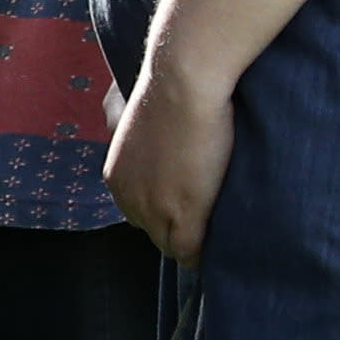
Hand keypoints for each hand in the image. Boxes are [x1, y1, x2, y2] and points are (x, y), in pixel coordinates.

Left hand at [107, 65, 235, 263]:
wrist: (182, 85)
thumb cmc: (170, 95)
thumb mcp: (145, 128)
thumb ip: (150, 154)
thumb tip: (167, 159)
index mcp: (117, 177)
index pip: (138, 215)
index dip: (165, 216)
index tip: (188, 213)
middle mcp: (127, 196)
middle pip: (152, 232)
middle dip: (176, 230)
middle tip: (208, 224)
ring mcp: (153, 207)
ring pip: (170, 246)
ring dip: (191, 243)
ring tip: (218, 236)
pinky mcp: (181, 212)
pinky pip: (189, 251)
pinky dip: (203, 255)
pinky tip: (222, 248)